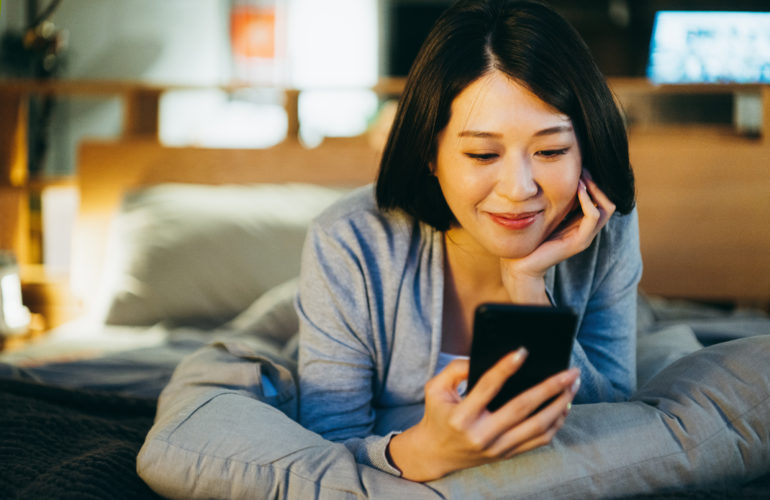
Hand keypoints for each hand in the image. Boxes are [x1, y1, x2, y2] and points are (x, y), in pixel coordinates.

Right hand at [387, 349, 580, 481]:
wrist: (436, 453)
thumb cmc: (438, 414)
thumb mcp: (435, 388)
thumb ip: (455, 369)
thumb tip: (483, 357)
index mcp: (461, 417)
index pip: (487, 387)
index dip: (505, 368)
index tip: (523, 351)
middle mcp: (482, 435)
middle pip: (522, 408)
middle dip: (550, 387)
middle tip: (570, 370)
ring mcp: (498, 448)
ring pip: (538, 427)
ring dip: (560, 405)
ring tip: (572, 385)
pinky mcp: (508, 454)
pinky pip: (539, 440)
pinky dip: (556, 422)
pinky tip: (564, 406)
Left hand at [500, 170, 615, 302]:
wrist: (522, 263)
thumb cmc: (532, 238)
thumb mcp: (548, 216)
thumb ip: (558, 204)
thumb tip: (559, 180)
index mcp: (582, 225)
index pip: (601, 202)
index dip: (594, 184)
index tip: (582, 169)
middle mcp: (587, 231)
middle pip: (608, 203)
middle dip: (597, 184)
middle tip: (585, 170)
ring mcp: (585, 237)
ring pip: (606, 208)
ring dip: (595, 189)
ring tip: (582, 177)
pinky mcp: (579, 242)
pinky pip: (592, 216)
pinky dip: (588, 200)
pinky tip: (578, 189)